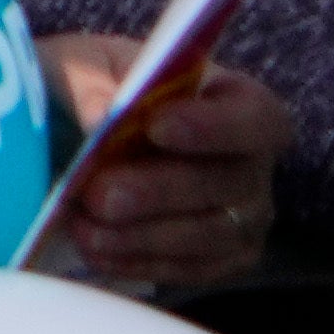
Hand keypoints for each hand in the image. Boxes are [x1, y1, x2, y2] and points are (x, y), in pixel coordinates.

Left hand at [35, 43, 288, 298]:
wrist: (75, 133)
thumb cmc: (91, 86)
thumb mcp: (80, 64)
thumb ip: (89, 81)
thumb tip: (100, 116)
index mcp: (235, 99)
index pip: (257, 117)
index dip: (214, 126)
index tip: (156, 127)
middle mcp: (251, 163)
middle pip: (227, 183)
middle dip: (159, 191)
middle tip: (101, 194)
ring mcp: (242, 217)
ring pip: (210, 234)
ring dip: (145, 235)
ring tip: (87, 228)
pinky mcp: (217, 258)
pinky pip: (191, 269)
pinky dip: (141, 261)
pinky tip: (96, 250)